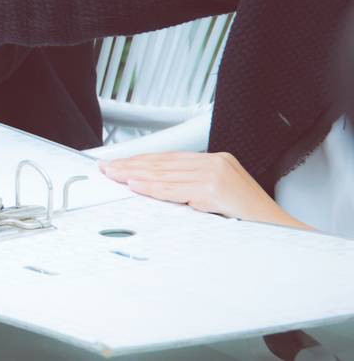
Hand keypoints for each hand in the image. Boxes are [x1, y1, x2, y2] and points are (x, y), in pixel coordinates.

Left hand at [99, 151, 310, 227]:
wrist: (284, 233)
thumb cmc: (252, 220)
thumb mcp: (219, 198)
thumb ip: (193, 190)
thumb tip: (158, 190)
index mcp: (217, 161)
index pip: (170, 158)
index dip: (142, 160)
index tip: (120, 163)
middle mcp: (215, 162)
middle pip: (164, 163)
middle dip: (132, 165)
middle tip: (108, 167)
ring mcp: (216, 174)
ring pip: (166, 174)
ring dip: (136, 175)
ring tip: (115, 175)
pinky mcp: (216, 190)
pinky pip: (177, 190)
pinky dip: (153, 188)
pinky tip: (136, 185)